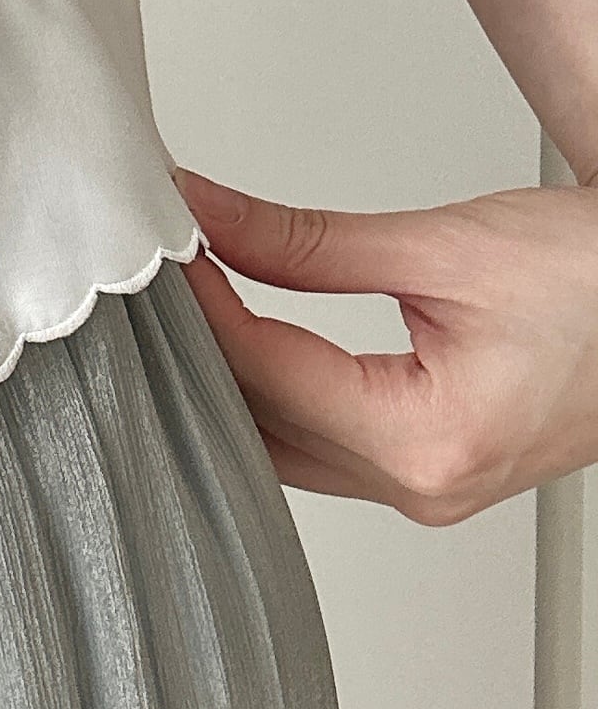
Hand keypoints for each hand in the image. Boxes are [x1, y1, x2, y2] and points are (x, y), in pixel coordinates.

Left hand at [171, 165, 597, 524]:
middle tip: (155, 271)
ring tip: (187, 301)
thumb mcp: (445, 246)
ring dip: (232, 378)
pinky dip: (276, 395)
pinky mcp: (431, 474)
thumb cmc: (596, 281)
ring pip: (283, 447)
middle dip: (202, 348)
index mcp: (429, 441)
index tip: (162, 245)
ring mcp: (427, 490)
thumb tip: (210, 218)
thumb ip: (310, 242)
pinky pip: (321, 448)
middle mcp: (423, 487)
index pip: (266, 374)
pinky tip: (241, 344)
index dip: (200, 306)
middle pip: (262, 424)